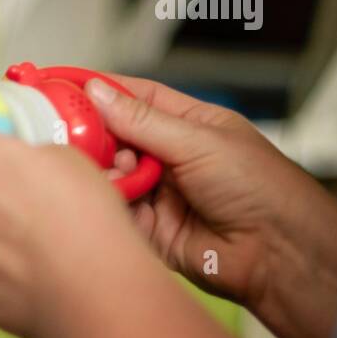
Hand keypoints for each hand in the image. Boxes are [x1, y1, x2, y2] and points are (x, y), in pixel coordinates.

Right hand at [84, 77, 336, 315]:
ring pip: (107, 172)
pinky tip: (110, 194)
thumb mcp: (200, 142)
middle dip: (90, 132)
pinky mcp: (145, 227)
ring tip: (109, 169)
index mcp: (188, 124)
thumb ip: (143, 121)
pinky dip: (105, 200)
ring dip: (101, 168)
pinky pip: (111, 208)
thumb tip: (98, 92)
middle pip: (111, 135)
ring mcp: (155, 191)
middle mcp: (168, 155)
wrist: (279, 254)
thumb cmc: (263, 190)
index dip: (96, 88)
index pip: (132, 97)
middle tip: (65, 128)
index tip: (57, 82)